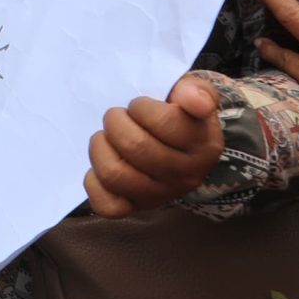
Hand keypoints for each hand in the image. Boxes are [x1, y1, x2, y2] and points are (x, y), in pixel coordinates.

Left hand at [83, 74, 223, 216]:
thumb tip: (195, 102)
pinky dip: (94, 183)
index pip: (165, 122)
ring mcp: (160, 195)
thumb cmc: (181, 114)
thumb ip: (196, 91)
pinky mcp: (137, 207)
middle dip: (116, 122)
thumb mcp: (194, 94)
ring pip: (115, 175)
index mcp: (203, 146)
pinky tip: (101, 164)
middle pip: (135, 147)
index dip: (142, 107)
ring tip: (106, 137)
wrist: (182, 145)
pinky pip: (108, 205)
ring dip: (100, 148)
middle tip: (117, 117)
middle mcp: (185, 176)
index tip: (139, 105)